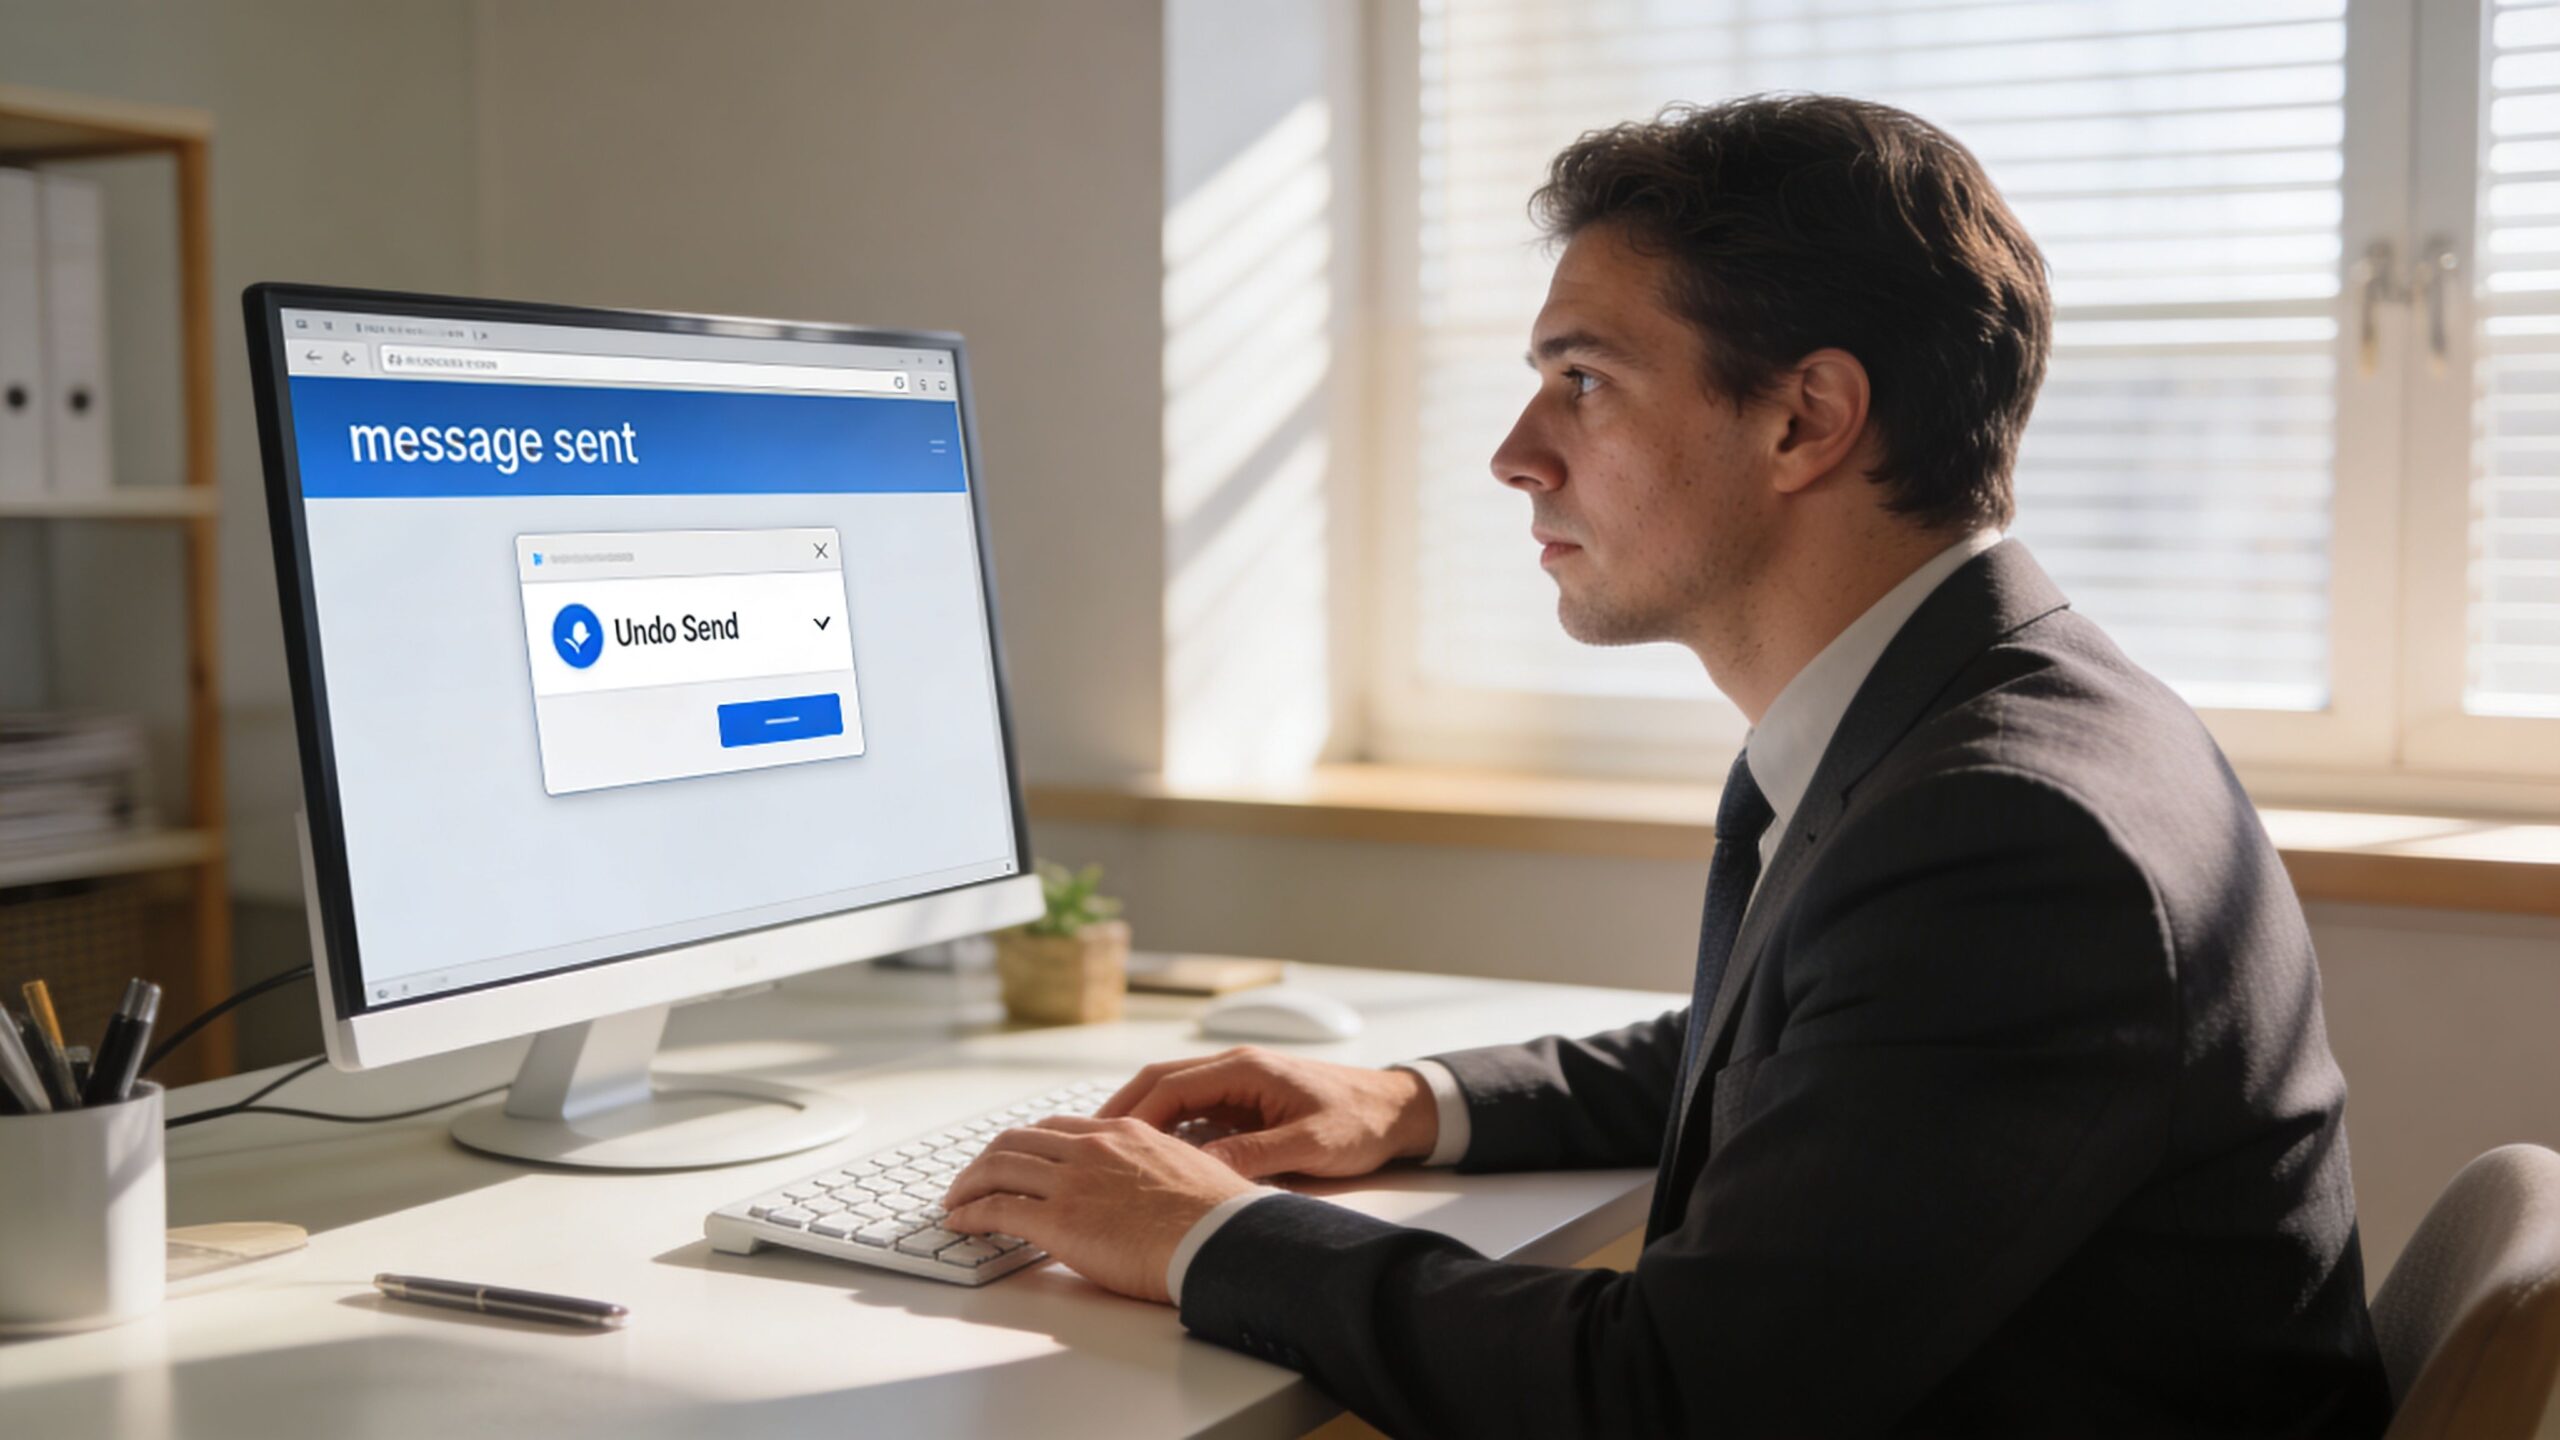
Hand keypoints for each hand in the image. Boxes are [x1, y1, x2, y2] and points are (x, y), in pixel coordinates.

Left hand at [941, 1115, 1256, 1302]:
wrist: (1222, 1238)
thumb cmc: (1218, 1218)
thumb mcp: (1186, 1172)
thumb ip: (1155, 1171)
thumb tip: (1152, 1193)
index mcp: (1125, 1133)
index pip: (1058, 1127)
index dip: (1027, 1142)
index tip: (1013, 1157)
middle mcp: (1093, 1148)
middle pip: (1018, 1140)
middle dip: (987, 1159)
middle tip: (972, 1179)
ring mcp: (1073, 1181)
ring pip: (998, 1167)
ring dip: (968, 1184)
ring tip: (954, 1201)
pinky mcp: (1060, 1221)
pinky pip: (998, 1207)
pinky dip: (970, 1212)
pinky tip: (960, 1223)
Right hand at [1095, 1047, 1438, 1179]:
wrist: (1397, 1110)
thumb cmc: (1360, 1122)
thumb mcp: (1309, 1145)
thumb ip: (1255, 1157)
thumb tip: (1200, 1173)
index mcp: (1245, 1069)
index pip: (1171, 1085)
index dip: (1133, 1116)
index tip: (1106, 1145)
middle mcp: (1235, 1069)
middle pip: (1160, 1084)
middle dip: (1121, 1113)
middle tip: (1084, 1145)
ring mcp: (1238, 1084)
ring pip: (1173, 1097)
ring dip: (1140, 1122)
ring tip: (1107, 1155)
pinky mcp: (1244, 1103)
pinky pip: (1194, 1112)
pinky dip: (1167, 1131)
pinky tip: (1152, 1160)